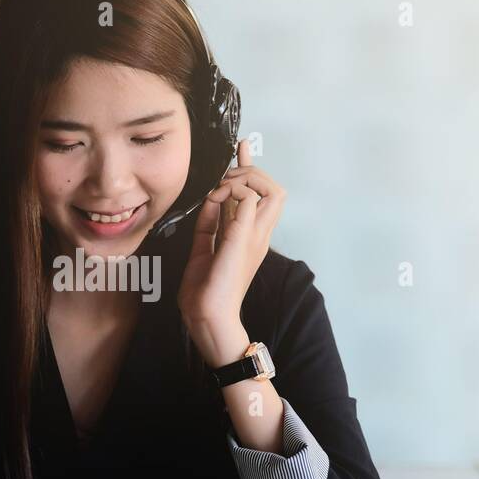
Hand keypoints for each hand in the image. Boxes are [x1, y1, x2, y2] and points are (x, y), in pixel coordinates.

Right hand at [177, 140, 285, 366]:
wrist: (208, 314)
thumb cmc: (226, 286)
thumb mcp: (238, 245)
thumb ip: (241, 214)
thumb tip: (237, 189)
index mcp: (259, 231)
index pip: (271, 193)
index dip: (253, 179)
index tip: (230, 185)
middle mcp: (246, 230)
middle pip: (258, 192)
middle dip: (247, 172)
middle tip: (228, 170)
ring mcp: (227, 236)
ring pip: (234, 203)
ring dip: (232, 182)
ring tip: (227, 163)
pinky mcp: (208, 245)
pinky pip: (211, 218)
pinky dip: (210, 204)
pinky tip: (207, 197)